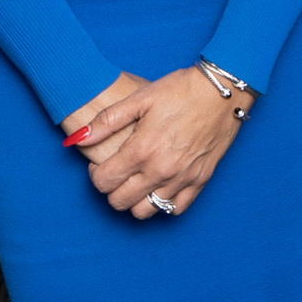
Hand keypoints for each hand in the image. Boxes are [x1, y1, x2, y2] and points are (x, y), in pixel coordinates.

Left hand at [60, 66, 244, 220]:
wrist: (223, 92)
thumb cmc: (180, 90)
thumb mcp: (140, 98)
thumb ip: (107, 121)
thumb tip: (78, 138)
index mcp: (142, 149)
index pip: (103, 182)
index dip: (94, 175)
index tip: (99, 164)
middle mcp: (160, 170)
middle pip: (120, 202)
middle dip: (110, 190)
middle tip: (116, 172)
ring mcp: (181, 179)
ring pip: (145, 211)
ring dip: (134, 201)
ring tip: (136, 182)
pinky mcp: (200, 181)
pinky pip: (175, 209)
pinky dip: (162, 203)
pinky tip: (158, 186)